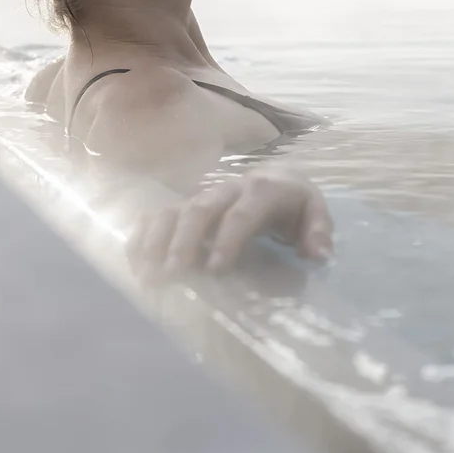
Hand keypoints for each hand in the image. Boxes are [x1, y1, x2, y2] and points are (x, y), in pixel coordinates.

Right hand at [129, 168, 333, 280]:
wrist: (274, 178)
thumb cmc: (293, 204)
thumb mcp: (315, 212)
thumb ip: (319, 231)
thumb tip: (318, 255)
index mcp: (262, 190)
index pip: (242, 212)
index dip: (228, 238)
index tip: (216, 268)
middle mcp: (227, 189)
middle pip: (201, 208)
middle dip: (186, 240)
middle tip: (174, 272)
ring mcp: (203, 195)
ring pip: (175, 209)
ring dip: (158, 240)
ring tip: (148, 274)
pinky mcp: (185, 204)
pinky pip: (158, 214)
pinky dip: (144, 236)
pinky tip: (135, 263)